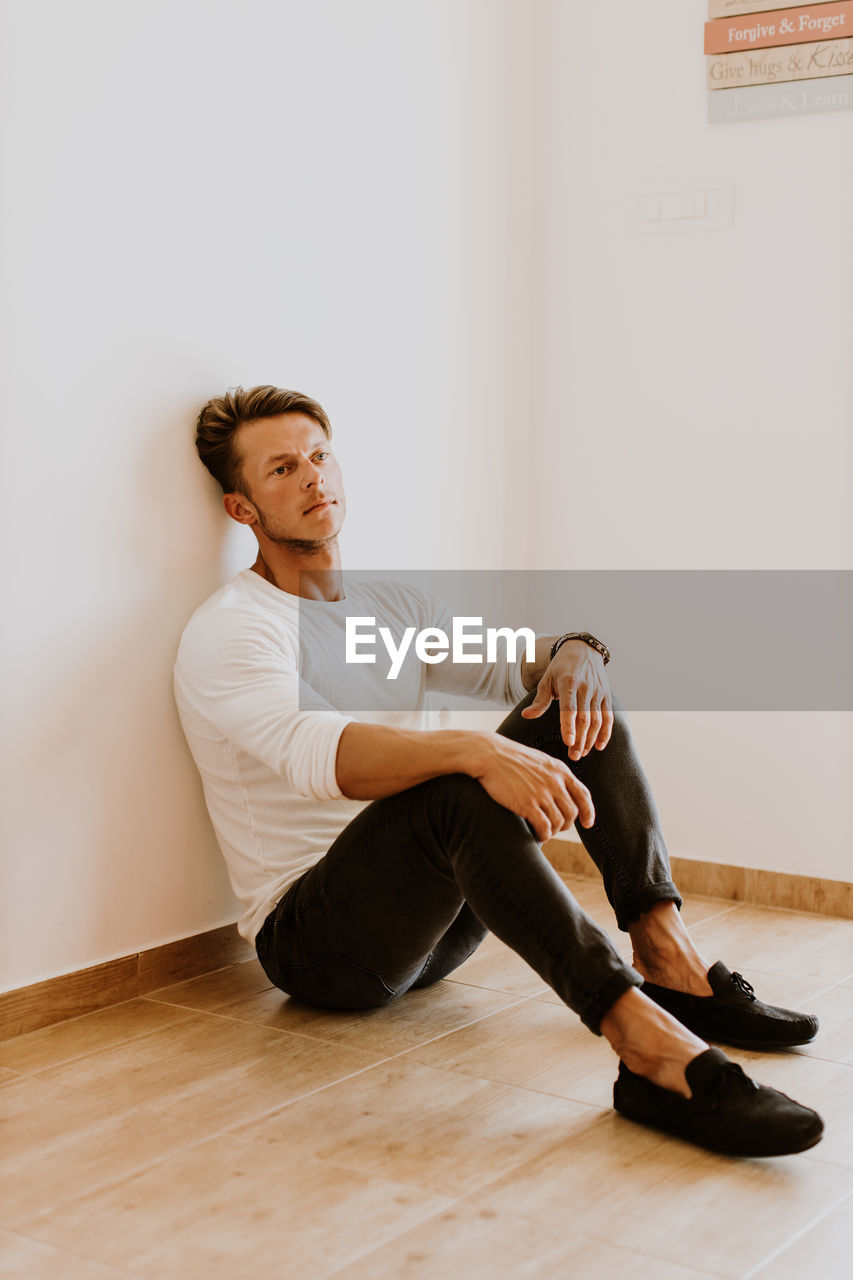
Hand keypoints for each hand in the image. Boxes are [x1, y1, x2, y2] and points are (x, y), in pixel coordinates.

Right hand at [471, 733, 594, 841]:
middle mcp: (555, 782)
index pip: (583, 795)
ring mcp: (542, 794)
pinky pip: (544, 827)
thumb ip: (553, 774)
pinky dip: (544, 835)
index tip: (587, 824)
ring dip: (553, 831)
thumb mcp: (540, 761)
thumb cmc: (511, 758)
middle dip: (567, 824)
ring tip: (545, 832)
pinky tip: (538, 836)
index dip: (588, 812)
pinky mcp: (527, 804)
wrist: (490, 755)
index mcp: (560, 770)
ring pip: (559, 822)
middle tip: (556, 828)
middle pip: (572, 812)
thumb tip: (562, 790)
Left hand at [520, 640, 612, 759]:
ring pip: (597, 720)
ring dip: (591, 739)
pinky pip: (608, 717)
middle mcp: (585, 688)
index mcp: (568, 683)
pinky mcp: (606, 696)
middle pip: (584, 718)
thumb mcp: (547, 680)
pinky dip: (605, 732)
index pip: (569, 708)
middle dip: (580, 739)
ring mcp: (597, 692)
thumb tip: (526, 716)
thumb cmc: (560, 668)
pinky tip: (599, 746)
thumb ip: (539, 701)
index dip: (569, 726)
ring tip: (582, 754)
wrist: (583, 650)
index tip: (568, 742)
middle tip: (573, 756)